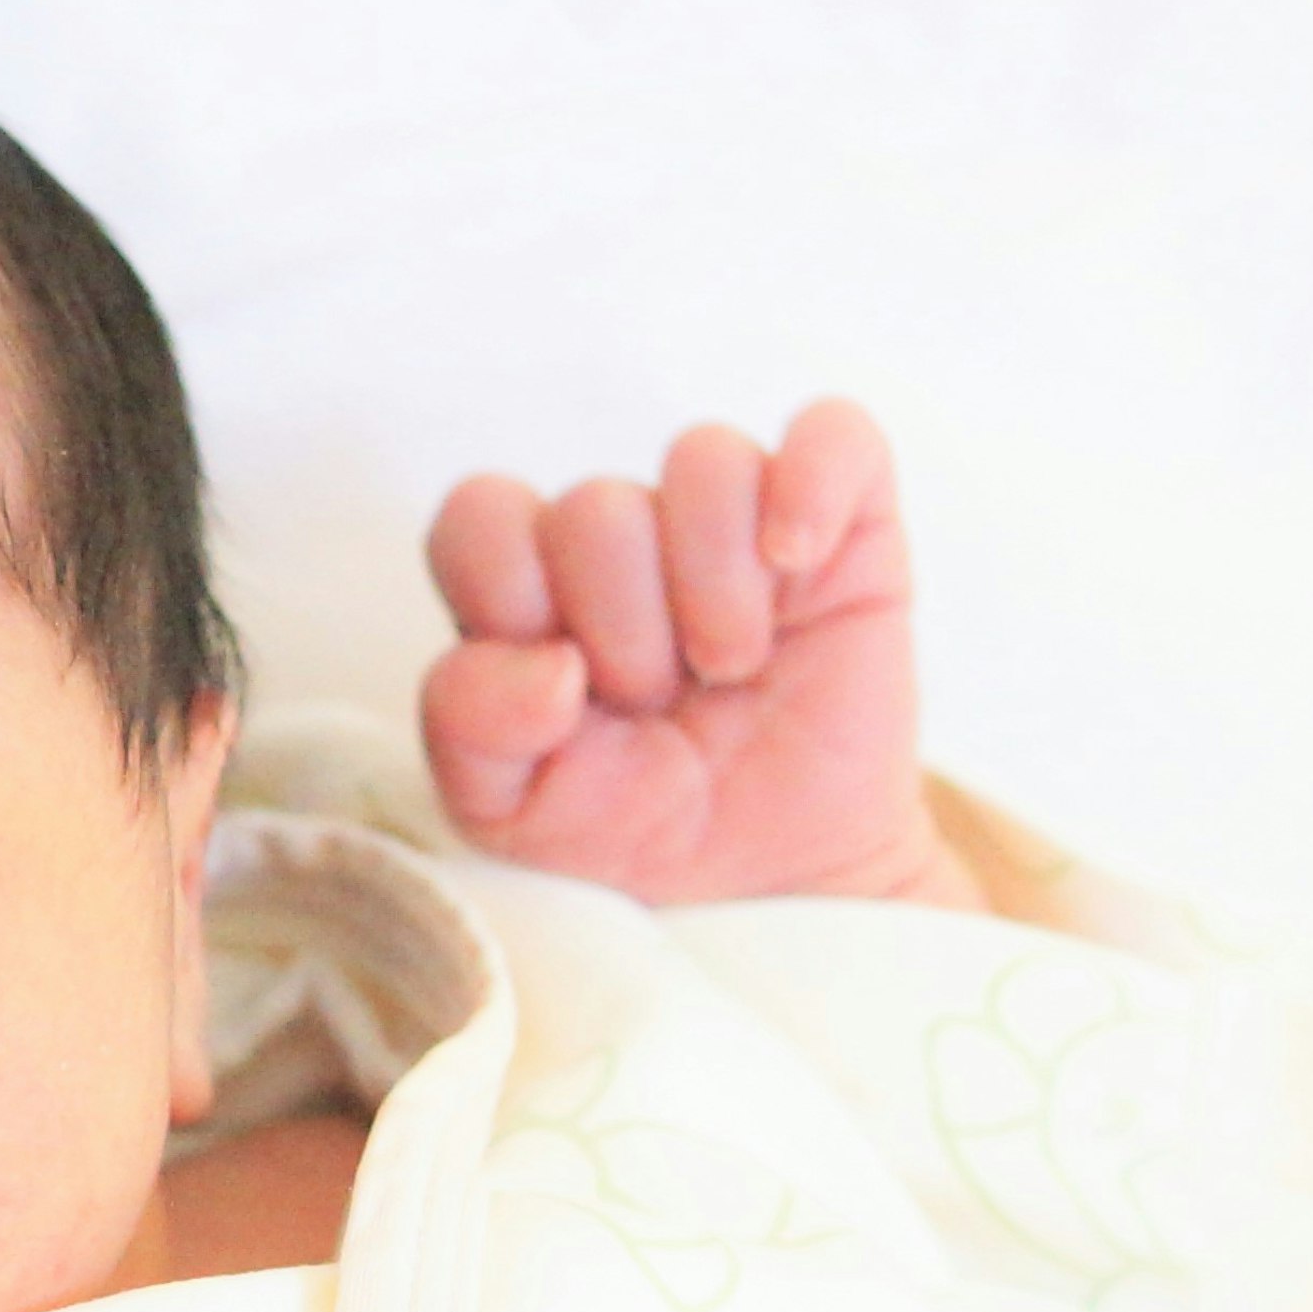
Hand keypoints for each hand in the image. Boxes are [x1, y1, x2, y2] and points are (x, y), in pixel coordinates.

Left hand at [419, 397, 977, 909]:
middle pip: (594, 507)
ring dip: (713, 587)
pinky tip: (797, 566)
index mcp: (525, 587)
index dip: (510, 597)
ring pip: (703, 461)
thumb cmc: (628, 827)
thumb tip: (548, 665)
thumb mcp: (507, 809)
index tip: (562, 690)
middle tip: (656, 703)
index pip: (479, 517)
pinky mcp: (842, 528)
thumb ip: (470, 726)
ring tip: (729, 668)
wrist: (766, 877)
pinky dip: (812, 488)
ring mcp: (731, 523)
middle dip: (624, 632)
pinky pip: (833, 435)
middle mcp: (621, 539)